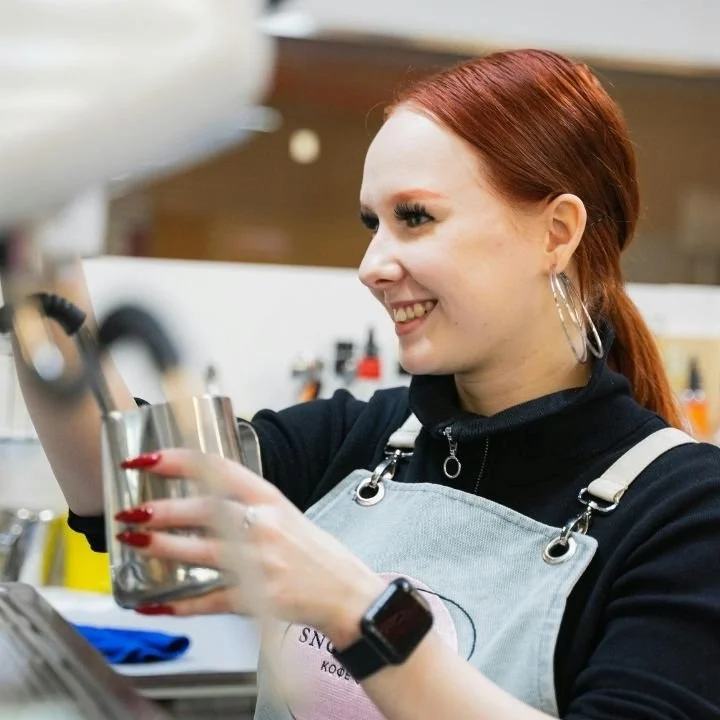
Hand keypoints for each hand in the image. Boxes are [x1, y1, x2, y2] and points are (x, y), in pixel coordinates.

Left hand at [115, 449, 385, 646]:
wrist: (344, 592)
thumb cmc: (312, 552)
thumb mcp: (284, 512)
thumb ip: (245, 503)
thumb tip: (199, 497)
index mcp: (269, 498)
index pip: (218, 469)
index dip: (178, 461)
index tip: (148, 459)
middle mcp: (263, 525)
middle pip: (204, 510)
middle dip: (161, 510)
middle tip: (131, 511)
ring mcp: (259, 563)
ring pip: (200, 552)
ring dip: (161, 548)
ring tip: (133, 542)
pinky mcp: (255, 598)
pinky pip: (207, 601)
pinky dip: (176, 604)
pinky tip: (152, 602)